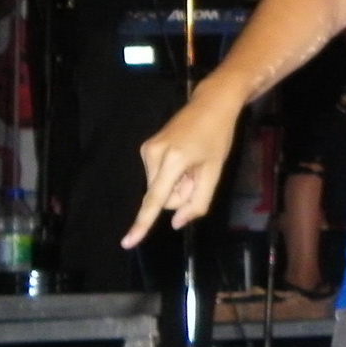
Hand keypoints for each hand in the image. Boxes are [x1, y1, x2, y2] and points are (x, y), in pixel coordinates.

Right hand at [124, 90, 242, 246]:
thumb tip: (176, 223)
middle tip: (197, 172)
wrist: (210, 103)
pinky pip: (157, 176)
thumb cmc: (217, 136)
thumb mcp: (214, 171)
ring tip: (192, 162)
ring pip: (159, 188)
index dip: (142, 224)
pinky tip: (184, 157)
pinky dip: (171, 174)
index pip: (156, 200)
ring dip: (177, 183)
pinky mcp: (146, 148)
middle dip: (180, 193)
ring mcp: (147, 150)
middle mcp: (153, 154)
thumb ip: (198, 201)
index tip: (127, 243)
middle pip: (162, 197)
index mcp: (173, 160)